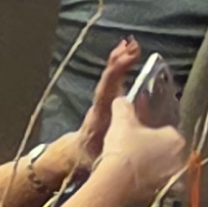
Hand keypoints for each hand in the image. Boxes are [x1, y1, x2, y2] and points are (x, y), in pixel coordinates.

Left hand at [46, 39, 143, 181]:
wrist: (76, 156)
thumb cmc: (88, 159)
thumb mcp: (100, 160)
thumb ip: (112, 156)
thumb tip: (126, 154)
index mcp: (99, 117)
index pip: (106, 92)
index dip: (116, 74)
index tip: (127, 59)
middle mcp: (101, 106)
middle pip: (108, 81)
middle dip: (118, 63)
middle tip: (132, 47)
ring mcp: (104, 103)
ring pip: (111, 79)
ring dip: (120, 61)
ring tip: (131, 45)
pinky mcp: (109, 103)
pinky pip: (115, 81)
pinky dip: (121, 67)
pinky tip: (130, 55)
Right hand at [88, 109, 187, 206]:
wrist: (114, 181)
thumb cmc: (122, 149)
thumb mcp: (121, 121)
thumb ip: (124, 106)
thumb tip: (122, 100)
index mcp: (176, 138)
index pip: (166, 131)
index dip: (151, 133)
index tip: (138, 136)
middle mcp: (180, 158)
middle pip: (168, 151)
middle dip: (155, 151)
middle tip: (136, 151)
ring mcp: (173, 178)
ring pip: (166, 169)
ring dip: (155, 168)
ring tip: (136, 168)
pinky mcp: (164, 194)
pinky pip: (161, 187)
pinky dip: (153, 185)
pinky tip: (140, 182)